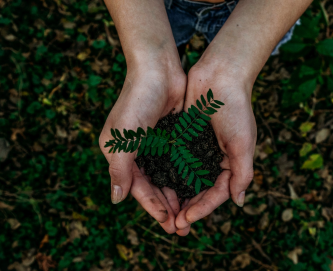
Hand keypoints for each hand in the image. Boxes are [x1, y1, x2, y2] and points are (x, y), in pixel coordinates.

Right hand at [99, 62, 185, 233]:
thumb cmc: (136, 101)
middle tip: (181, 227)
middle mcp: (137, 152)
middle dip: (166, 206)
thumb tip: (116, 200)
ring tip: (190, 214)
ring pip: (167, 177)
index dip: (152, 206)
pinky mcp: (171, 137)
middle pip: (153, 186)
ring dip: (177, 195)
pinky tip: (195, 189)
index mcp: (121, 154)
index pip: (137, 187)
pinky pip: (178, 162)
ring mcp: (155, 145)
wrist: (158, 69)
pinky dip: (185, 177)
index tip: (167, 222)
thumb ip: (119, 170)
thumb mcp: (123, 138)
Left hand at [175, 55, 256, 234]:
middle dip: (187, 208)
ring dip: (175, 196)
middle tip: (173, 225)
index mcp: (230, 163)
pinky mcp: (183, 138)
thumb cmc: (235, 108)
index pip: (216, 194)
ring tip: (163, 212)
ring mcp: (197, 149)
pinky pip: (174, 160)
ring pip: (184, 179)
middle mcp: (213, 159)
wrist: (220, 76)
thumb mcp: (243, 142)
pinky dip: (167, 174)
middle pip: (199, 191)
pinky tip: (156, 185)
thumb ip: (242, 173)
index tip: (186, 220)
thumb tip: (239, 202)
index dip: (202, 209)